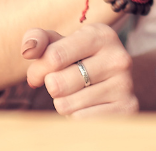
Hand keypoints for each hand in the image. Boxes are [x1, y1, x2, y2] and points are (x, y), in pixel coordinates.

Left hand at [22, 24, 137, 116]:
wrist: (114, 81)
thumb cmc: (77, 60)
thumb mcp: (59, 44)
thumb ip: (38, 39)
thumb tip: (29, 49)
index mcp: (102, 35)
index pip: (54, 57)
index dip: (37, 70)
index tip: (39, 73)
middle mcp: (118, 57)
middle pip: (57, 83)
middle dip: (51, 87)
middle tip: (63, 83)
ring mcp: (125, 84)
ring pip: (65, 105)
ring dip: (63, 103)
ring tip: (78, 94)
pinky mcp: (126, 108)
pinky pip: (79, 120)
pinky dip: (76, 117)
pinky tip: (89, 106)